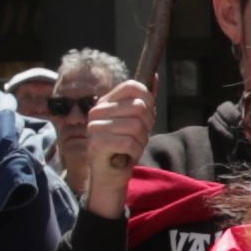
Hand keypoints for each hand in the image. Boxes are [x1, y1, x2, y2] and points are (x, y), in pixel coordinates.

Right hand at [69, 80, 150, 218]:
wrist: (109, 174)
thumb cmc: (123, 147)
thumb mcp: (136, 121)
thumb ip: (144, 100)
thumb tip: (156, 76)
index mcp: (106, 101)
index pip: (133, 86)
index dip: (148, 100)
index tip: (147, 116)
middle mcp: (97, 111)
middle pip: (139, 107)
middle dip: (147, 125)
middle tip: (139, 136)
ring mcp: (95, 127)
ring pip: (136, 126)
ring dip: (141, 140)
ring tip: (132, 146)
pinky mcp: (97, 144)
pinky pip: (130, 142)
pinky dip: (135, 151)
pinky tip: (128, 155)